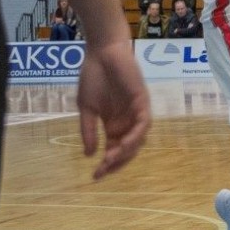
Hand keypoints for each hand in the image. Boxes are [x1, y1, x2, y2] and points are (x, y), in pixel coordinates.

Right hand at [76, 38, 150, 180]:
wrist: (101, 53)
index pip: (113, 151)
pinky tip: (123, 145)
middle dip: (116, 163)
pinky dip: (136, 136)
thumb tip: (88, 154)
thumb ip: (88, 130)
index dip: (107, 165)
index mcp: (113, 125)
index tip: (95, 176)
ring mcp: (136, 112)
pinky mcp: (143, 102)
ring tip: (111, 160)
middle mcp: (127, 122)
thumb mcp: (86, 108)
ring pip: (138, 140)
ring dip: (126, 152)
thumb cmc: (93, 76)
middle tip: (103, 171)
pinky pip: (144, 124)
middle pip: (127, 150)